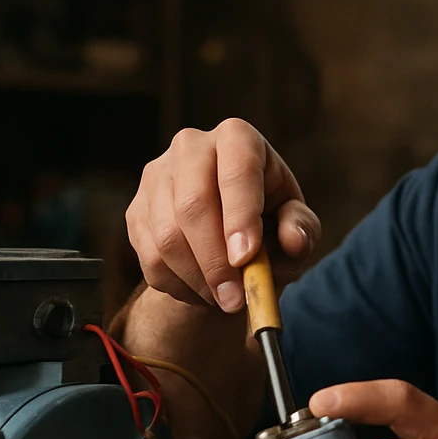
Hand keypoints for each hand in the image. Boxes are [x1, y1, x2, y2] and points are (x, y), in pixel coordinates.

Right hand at [126, 118, 320, 311]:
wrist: (227, 235)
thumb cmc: (269, 222)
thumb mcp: (295, 224)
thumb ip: (301, 230)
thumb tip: (294, 240)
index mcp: (238, 138)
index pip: (237, 169)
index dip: (240, 215)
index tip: (246, 258)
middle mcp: (191, 147)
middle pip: (193, 204)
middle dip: (215, 261)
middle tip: (235, 300)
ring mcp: (156, 177)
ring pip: (168, 237)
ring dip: (198, 280)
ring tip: (225, 299)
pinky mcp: (136, 210)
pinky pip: (150, 258)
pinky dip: (178, 286)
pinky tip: (202, 291)